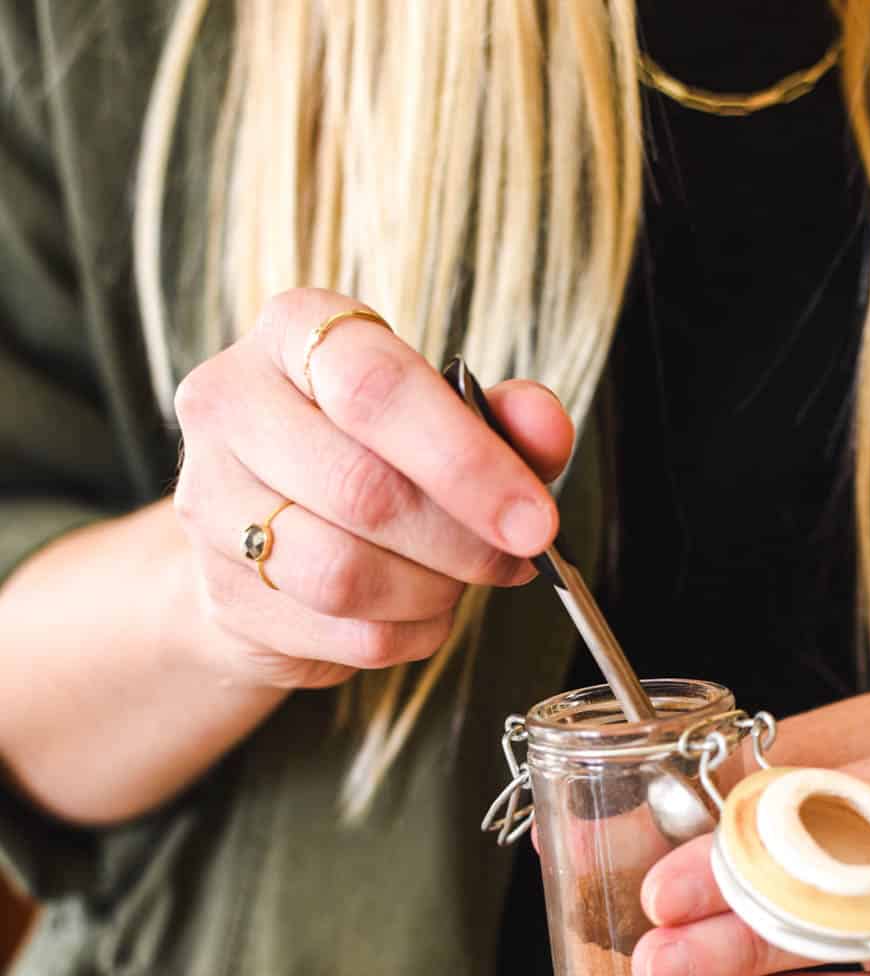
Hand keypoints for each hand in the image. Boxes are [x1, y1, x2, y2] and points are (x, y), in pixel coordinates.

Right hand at [172, 289, 571, 687]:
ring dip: (432, 591)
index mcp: (292, 333)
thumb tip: (545, 427)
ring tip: (457, 580)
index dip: (468, 461)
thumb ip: (502, 418)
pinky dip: (407, 634)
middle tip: (513, 557)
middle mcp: (231, 406)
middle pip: (362, 491)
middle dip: (463, 540)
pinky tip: (419, 611)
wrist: (267, 533)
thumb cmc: (365, 457)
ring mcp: (210, 503)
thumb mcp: (441, 417)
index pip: (376, 388)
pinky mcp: (222, 592)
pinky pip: (342, 633)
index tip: (533, 518)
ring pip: (344, 574)